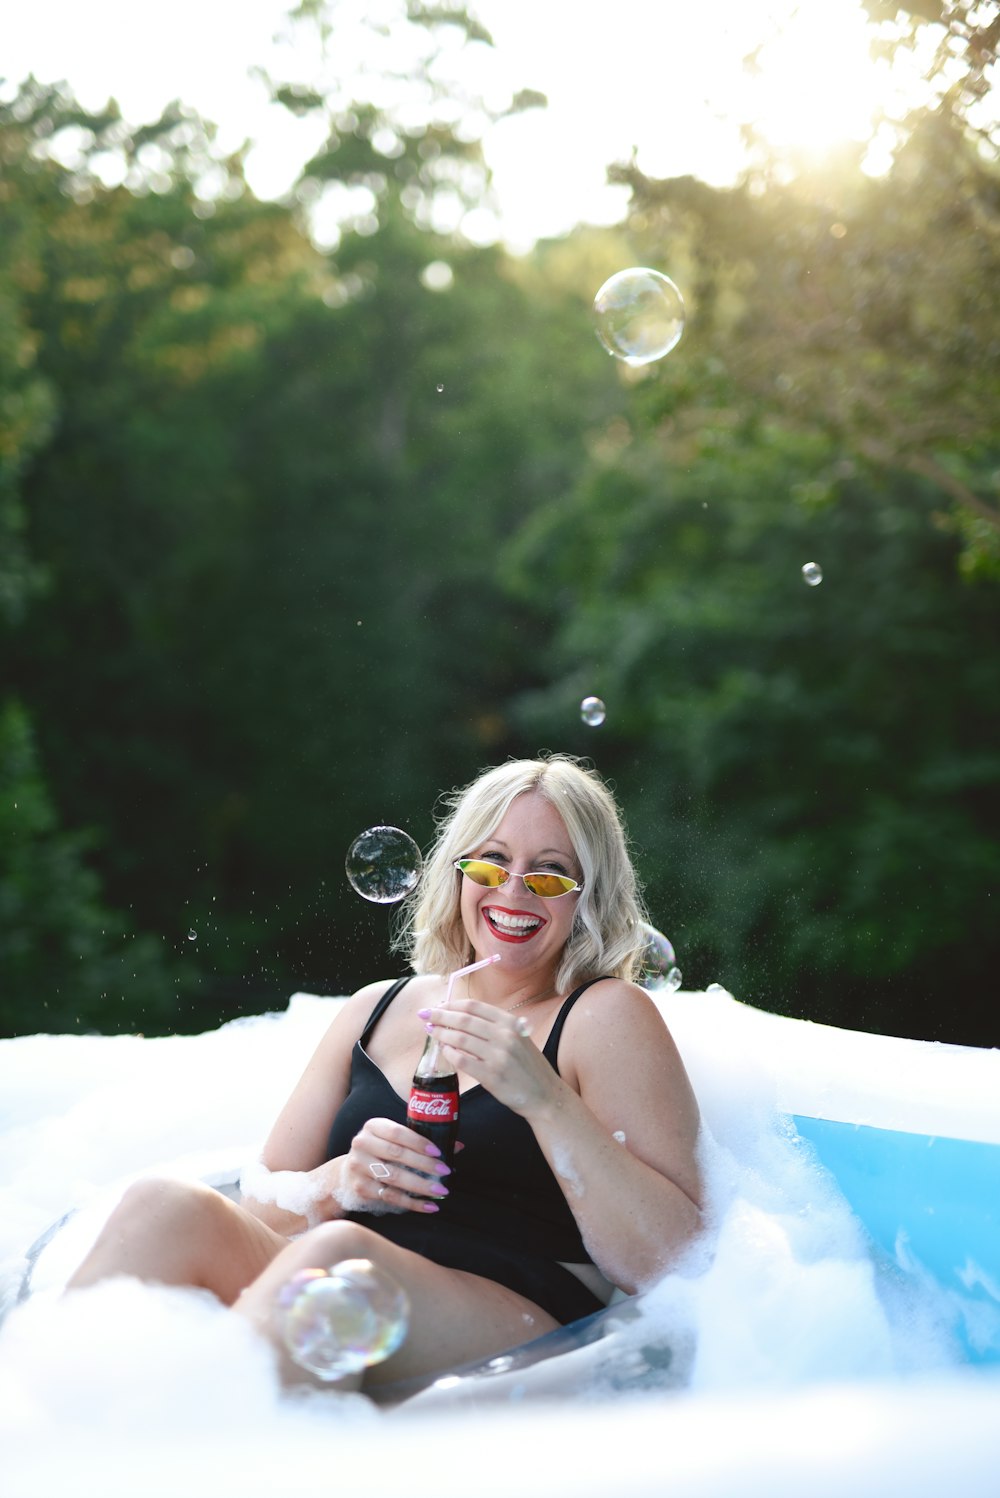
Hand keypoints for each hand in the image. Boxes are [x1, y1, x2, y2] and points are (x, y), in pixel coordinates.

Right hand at [336, 1117, 451, 1214]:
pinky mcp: (360, 1188)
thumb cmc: (380, 1151)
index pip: (398, 1132)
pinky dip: (412, 1203)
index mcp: (373, 1126)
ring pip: (393, 1178)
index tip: (439, 1152)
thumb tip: (458, 1145)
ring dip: (420, 1185)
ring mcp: (358, 1167)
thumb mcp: (394, 1140)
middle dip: (424, 1164)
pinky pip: (390, 1197)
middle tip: (445, 1172)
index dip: (419, 1142)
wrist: (348, 1172)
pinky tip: (429, 1206)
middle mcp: (362, 1144)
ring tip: (441, 1191)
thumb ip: (422, 1141)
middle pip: (396, 1155)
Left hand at [419, 999, 556, 1116]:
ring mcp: (498, 1056)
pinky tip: (444, 1051)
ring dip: (441, 1034)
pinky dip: (449, 1054)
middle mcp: (505, 1036)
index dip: (451, 1004)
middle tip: (424, 1015)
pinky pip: (462, 1061)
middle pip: (464, 1020)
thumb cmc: (528, 1066)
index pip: (474, 1006)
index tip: (437, 1005)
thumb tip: (461, 1017)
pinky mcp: (492, 1076)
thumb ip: (495, 1027)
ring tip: (431, 1032)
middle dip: (440, 1016)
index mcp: (510, 1023)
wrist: (545, 1095)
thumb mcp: (519, 1037)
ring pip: (460, 1039)